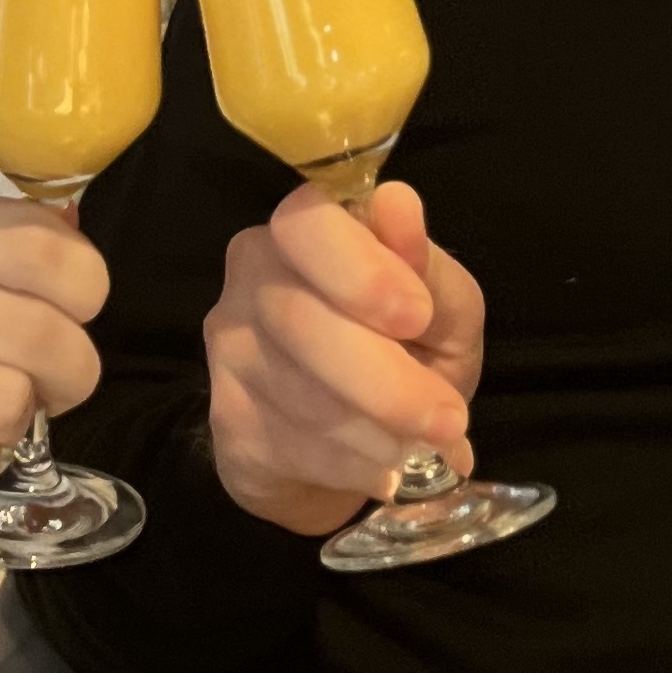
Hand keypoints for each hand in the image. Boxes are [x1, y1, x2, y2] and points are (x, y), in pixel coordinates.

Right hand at [203, 180, 485, 537]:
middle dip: (383, 379)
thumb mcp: (441, 311)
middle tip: (445, 418)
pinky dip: (349, 465)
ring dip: (375, 430)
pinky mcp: (225, 417)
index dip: (360, 269)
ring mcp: (230, 347)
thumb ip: (427, 268)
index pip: (308, 224)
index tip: (416, 316)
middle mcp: (254, 275)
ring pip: (297, 392)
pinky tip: (380, 468)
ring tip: (422, 446)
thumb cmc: (406, 353)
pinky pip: (288, 444)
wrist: (351, 440)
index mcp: (309, 231)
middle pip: (298, 318)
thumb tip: (398, 204)